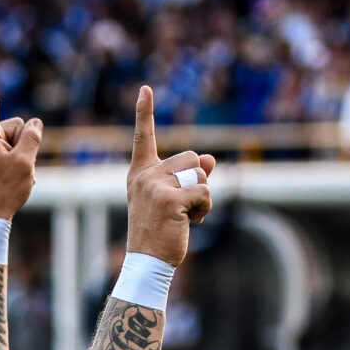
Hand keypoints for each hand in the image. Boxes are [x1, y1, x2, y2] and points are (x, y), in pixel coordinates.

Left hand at [0, 57, 42, 219]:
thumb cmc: (5, 191)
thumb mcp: (26, 163)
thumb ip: (32, 137)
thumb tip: (35, 122)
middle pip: (14, 128)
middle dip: (23, 144)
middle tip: (20, 167)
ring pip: (13, 143)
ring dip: (21, 158)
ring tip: (15, 177)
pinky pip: (8, 154)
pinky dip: (16, 165)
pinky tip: (13, 181)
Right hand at [125, 86, 213, 266]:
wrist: (148, 260)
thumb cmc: (160, 232)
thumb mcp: (172, 200)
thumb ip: (189, 177)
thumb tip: (210, 158)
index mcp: (140, 174)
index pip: (142, 138)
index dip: (144, 112)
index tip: (145, 89)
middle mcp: (145, 175)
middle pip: (189, 158)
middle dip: (197, 180)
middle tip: (185, 206)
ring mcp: (156, 186)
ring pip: (199, 173)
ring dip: (203, 195)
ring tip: (188, 215)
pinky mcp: (170, 199)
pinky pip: (204, 191)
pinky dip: (206, 207)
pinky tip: (193, 221)